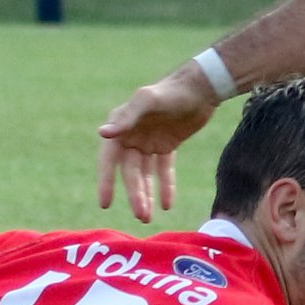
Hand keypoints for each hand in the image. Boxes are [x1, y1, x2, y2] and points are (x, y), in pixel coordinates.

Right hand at [96, 65, 218, 221]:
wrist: (202, 86)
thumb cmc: (172, 90)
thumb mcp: (149, 101)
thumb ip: (127, 118)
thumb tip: (102, 133)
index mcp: (121, 126)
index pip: (109, 159)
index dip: (106, 181)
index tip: (105, 204)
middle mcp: (131, 136)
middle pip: (130, 172)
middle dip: (134, 194)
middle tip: (141, 216)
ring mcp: (148, 143)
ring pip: (145, 175)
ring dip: (146, 195)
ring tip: (148, 217)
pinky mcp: (166, 146)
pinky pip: (163, 171)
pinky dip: (165, 187)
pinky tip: (167, 205)